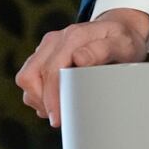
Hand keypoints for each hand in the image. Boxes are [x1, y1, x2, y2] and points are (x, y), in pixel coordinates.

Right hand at [15, 9, 148, 127]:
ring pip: (26, 78)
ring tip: (60, 109)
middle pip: (31, 76)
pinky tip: (56, 101)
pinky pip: (29, 78)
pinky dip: (38, 94)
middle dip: (44, 102)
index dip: (52, 98)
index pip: (51, 71)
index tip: (59, 118)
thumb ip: (103, 50)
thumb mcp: (123, 45)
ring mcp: (47, 47)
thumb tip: (78, 58)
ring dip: (39, 99)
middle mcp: (55, 39)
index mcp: (73, 36)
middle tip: (61, 118)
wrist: (120, 30)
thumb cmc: (123, 41)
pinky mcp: (43, 55)